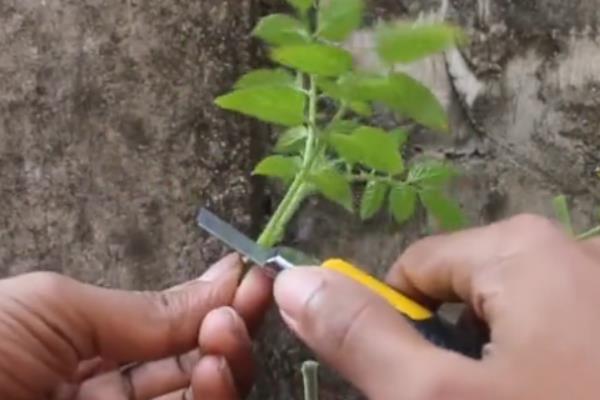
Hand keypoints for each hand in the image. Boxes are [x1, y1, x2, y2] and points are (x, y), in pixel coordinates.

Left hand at [0, 253, 271, 399]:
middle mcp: (111, 398)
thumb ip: (144, 308)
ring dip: (225, 367)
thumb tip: (222, 278)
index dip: (211, 303)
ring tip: (225, 334)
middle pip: (191, 369)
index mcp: (85, 358)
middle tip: (244, 304)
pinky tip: (212, 371)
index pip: (167, 332)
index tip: (250, 277)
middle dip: (226, 332)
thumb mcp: (53, 310)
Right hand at [274, 214, 599, 398]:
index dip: (400, 330)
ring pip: (516, 320)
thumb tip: (294, 282)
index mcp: (522, 250)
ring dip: (504, 367)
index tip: (422, 389)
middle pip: (468, 295)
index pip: (415, 271)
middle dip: (456, 353)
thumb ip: (361, 338)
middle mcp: (575, 250)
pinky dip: (550, 367)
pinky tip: (566, 390)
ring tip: (535, 398)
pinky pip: (563, 331)